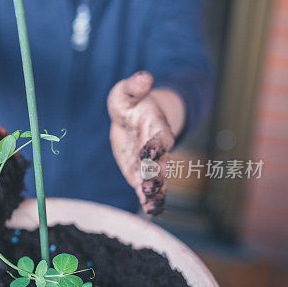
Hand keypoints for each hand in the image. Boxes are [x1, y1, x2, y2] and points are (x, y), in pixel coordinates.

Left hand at [107, 71, 175, 215]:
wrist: (131, 118)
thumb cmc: (130, 102)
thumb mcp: (127, 91)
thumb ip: (135, 86)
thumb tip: (144, 76)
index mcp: (156, 127)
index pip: (158, 137)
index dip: (155, 144)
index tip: (149, 151)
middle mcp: (157, 148)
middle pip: (160, 163)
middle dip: (156, 175)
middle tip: (151, 186)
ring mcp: (150, 163)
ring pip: (157, 180)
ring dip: (155, 192)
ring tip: (153, 206)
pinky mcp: (140, 174)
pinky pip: (146, 188)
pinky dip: (149, 199)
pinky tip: (149, 210)